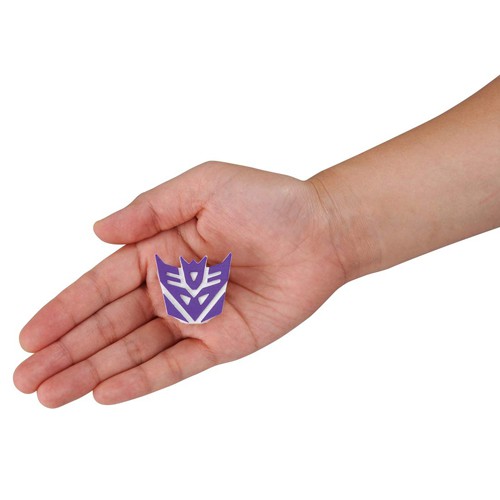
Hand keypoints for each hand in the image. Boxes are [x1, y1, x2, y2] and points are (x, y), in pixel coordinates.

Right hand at [14, 162, 348, 406]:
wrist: (321, 231)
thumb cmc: (268, 202)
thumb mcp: (203, 187)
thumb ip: (149, 210)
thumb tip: (97, 231)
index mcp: (161, 249)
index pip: (101, 285)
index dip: (64, 310)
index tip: (28, 336)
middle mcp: (172, 286)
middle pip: (108, 324)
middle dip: (66, 351)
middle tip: (24, 379)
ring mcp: (196, 316)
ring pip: (134, 350)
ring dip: (91, 371)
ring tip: (49, 393)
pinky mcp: (222, 340)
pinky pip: (176, 364)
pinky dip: (141, 379)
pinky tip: (105, 393)